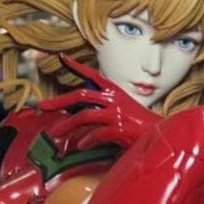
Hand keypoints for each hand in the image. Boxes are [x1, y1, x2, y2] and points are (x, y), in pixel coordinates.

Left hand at [38, 54, 160, 153]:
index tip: (61, 57)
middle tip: (42, 106)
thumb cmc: (140, 124)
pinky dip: (86, 141)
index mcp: (114, 92)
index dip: (76, 66)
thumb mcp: (121, 110)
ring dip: (67, 126)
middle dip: (59, 101)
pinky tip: (80, 146)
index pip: (93, 75)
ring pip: (85, 116)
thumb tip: (80, 115)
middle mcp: (114, 100)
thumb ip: (102, 109)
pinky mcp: (120, 130)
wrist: (161, 135)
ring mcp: (117, 114)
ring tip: (54, 134)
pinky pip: (97, 134)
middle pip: (81, 96)